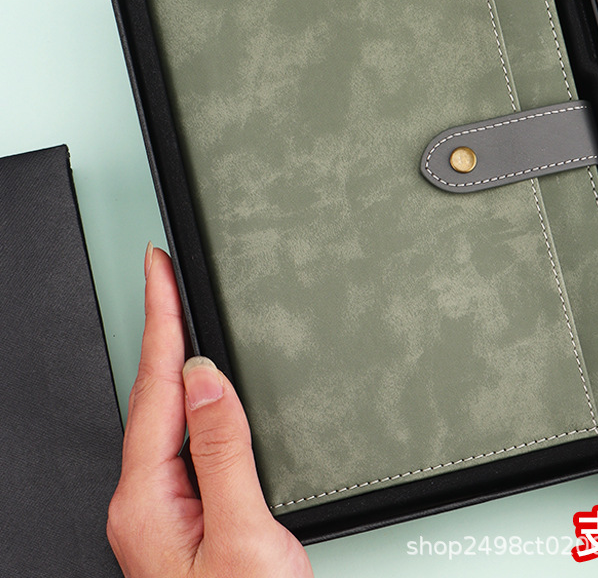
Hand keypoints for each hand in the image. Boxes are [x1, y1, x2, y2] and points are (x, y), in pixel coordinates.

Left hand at [107, 245, 313, 577]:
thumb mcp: (243, 534)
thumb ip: (222, 451)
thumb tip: (206, 378)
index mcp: (148, 498)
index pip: (155, 385)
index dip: (159, 319)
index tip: (159, 270)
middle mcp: (146, 499)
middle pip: (151, 392)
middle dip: (159, 325)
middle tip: (165, 274)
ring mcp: (163, 507)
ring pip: (166, 412)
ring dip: (173, 358)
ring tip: (178, 311)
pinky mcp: (187, 511)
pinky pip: (184, 435)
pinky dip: (192, 396)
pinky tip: (199, 383)